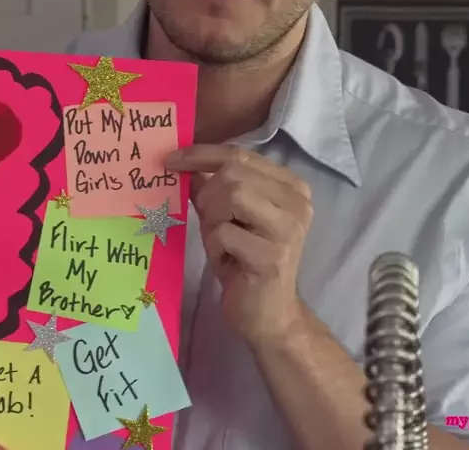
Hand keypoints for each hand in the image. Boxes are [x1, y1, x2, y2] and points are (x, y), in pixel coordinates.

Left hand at [164, 144, 313, 346]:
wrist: (269, 315)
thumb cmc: (244, 261)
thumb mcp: (225, 217)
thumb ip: (210, 187)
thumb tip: (183, 161)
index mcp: (291, 186)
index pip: (240, 154)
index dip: (201, 153)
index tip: (170, 158)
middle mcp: (298, 201)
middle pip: (233, 173)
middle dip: (207, 195)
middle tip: (207, 221)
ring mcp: (289, 228)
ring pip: (231, 195)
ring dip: (213, 220)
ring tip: (221, 242)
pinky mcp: (273, 255)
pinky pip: (225, 233)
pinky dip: (215, 246)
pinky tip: (228, 261)